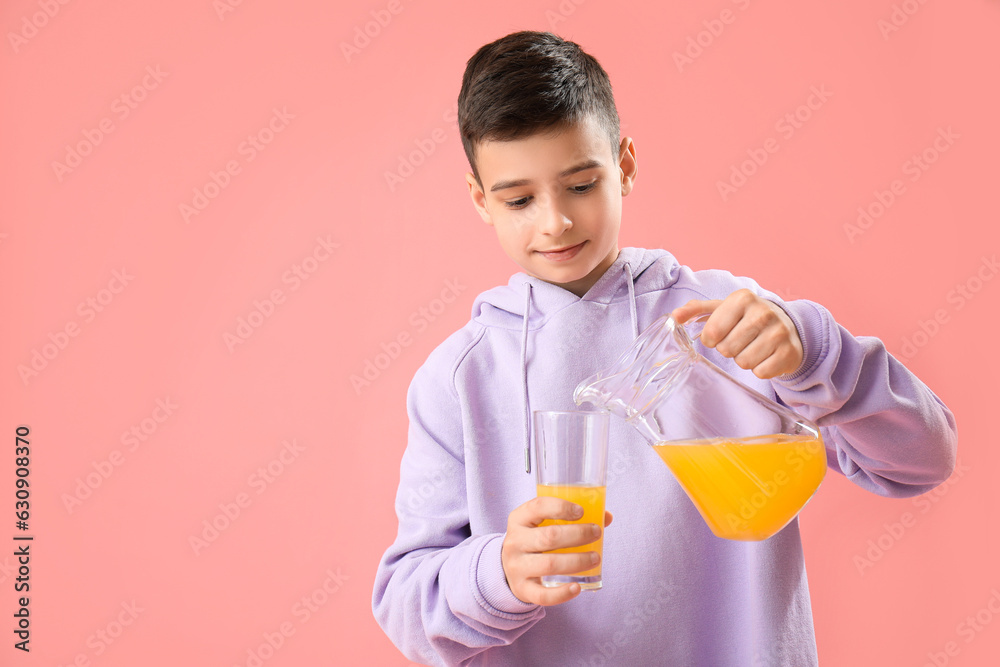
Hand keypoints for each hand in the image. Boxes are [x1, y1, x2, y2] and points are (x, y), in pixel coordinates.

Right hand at [501, 497, 612, 605]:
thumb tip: (606, 517)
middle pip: (549, 536)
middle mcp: (514, 542)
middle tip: (596, 533)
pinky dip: (562, 594)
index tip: (581, 511)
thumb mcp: (542, 524)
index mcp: (518, 520)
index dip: (561, 507)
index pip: (538, 507)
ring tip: (595, 558)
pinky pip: (543, 595)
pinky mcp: (523, 590)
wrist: (509, 568)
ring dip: (577, 561)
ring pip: (549, 564)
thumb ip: (570, 518)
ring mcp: (517, 567)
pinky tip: (578, 588)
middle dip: (578, 534)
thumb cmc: (534, 540)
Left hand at [671, 288, 802, 378]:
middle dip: (728, 349)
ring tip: (752, 347)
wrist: (787, 325)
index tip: (720, 334)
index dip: (711, 339)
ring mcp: (779, 332)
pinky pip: (761, 372)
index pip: (711, 332)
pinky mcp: (790, 352)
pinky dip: (760, 369)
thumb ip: (696, 310)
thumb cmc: (746, 317)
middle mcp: (763, 312)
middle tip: (739, 340)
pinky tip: (765, 356)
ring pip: (744, 362)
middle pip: (727, 349)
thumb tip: (674, 317)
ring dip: (743, 359)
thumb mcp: (722, 308)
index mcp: (742, 298)